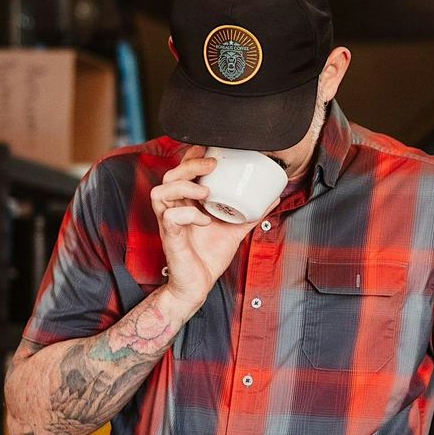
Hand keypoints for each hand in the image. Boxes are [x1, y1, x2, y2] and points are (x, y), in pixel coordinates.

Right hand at [151, 146, 257, 308]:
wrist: (198, 285)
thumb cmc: (209, 256)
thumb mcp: (235, 230)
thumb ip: (251, 213)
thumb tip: (273, 197)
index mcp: (186, 203)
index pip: (181, 171)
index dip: (191, 156)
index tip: (211, 149)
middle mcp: (174, 209)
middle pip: (170, 176)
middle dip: (190, 166)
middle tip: (213, 165)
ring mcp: (169, 223)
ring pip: (161, 192)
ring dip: (183, 187)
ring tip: (205, 193)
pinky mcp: (169, 238)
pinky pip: (170, 218)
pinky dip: (188, 215)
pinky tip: (204, 220)